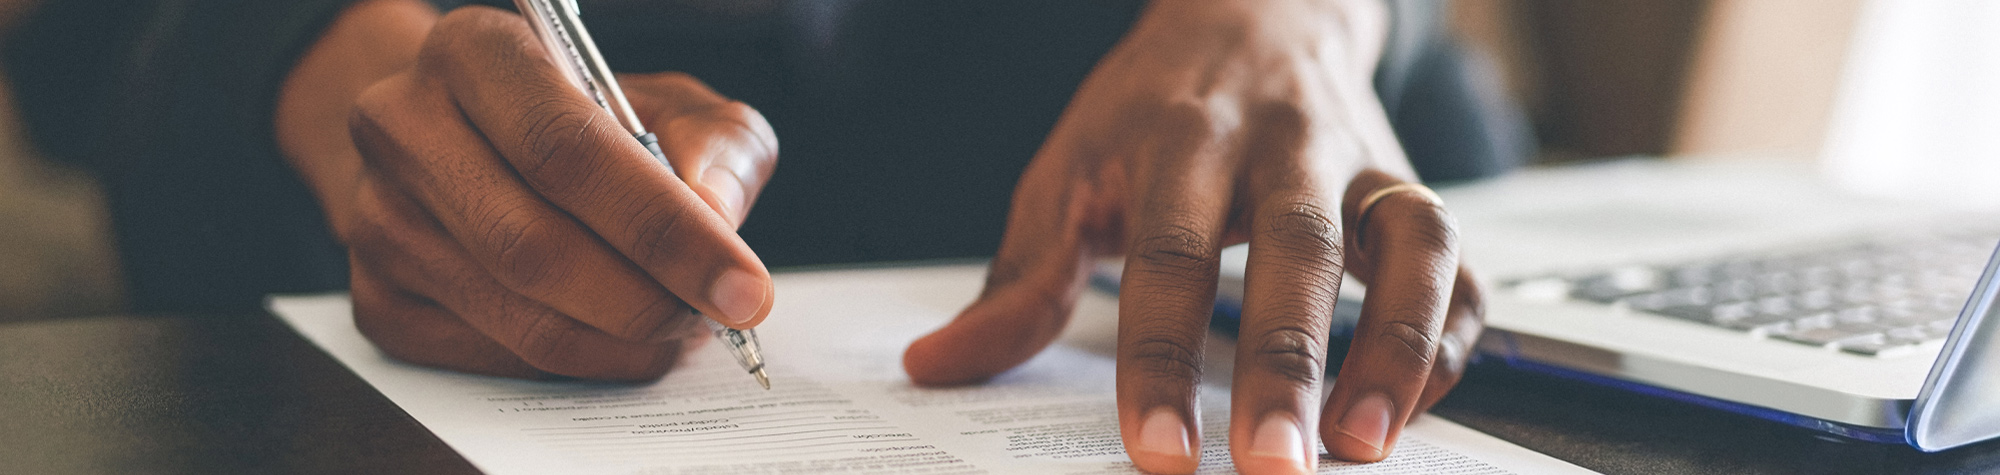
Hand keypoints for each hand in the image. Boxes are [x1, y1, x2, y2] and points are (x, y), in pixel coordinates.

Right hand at [275, 2, 777, 379]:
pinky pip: (492, 360)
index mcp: (474, 52)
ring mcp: (377, 219)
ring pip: (517, 318)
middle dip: (648, 300)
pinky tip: (619, 338)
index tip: (743, 285)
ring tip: (679, 325)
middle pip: (534, 246)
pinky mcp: (377, 299)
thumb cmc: (583, 120)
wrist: (471, 140)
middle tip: (716, 318)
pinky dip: (579, 364)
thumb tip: (715, 215)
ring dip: (621, 341)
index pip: (567, 150)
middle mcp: (404, 127)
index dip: (664, 228)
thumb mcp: (667, 102)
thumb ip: (714, 144)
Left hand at [901, 0, 1483, 471]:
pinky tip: (1411, 407)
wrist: (1253, 10)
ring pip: (1410, 242)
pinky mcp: (1414, 190)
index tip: (1159, 449)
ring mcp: (1363, 163)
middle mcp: (1285, 143)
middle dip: (1287, 363)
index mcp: (1183, 137)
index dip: (1161, 357)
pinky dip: (1446, 337)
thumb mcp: (1070, 171)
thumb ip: (1020, 278)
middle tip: (1272, 466)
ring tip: (1363, 446)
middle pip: (1296, 249)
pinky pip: (1458, 264)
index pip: (1169, 254)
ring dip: (1396, 347)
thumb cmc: (1151, 108)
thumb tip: (937, 366)